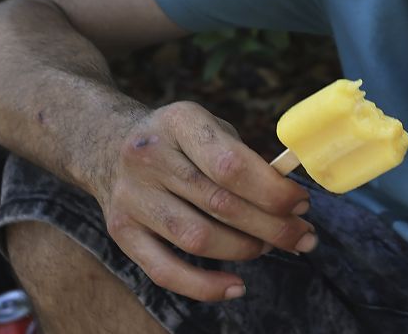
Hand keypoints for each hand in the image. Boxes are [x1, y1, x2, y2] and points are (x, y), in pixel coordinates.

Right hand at [98, 102, 314, 301]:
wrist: (105, 143)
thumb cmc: (178, 140)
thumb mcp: (208, 128)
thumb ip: (244, 158)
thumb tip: (290, 203)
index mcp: (179, 121)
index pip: (231, 163)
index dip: (272, 190)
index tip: (301, 203)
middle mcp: (149, 156)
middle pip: (220, 204)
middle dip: (272, 226)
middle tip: (302, 236)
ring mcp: (131, 196)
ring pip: (197, 238)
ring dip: (245, 250)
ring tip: (270, 247)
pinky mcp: (121, 231)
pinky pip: (165, 270)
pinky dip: (204, 286)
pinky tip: (236, 285)